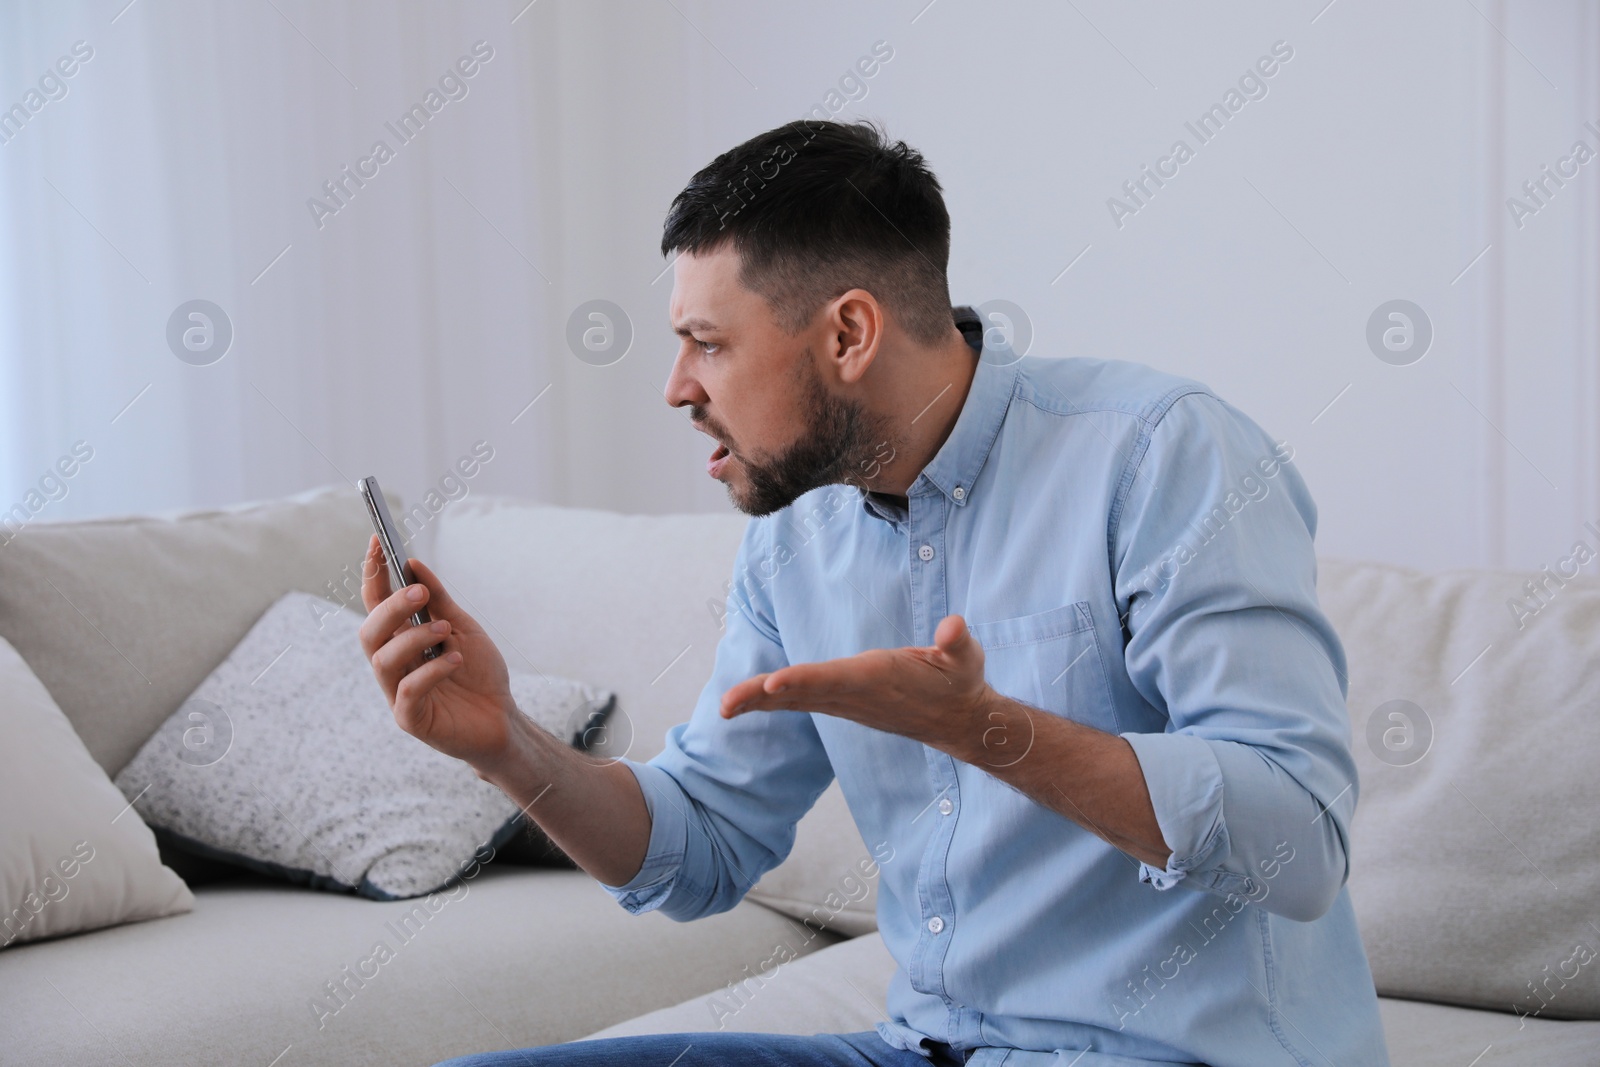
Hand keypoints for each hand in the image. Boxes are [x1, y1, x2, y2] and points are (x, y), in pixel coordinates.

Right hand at [358, 535, 515, 769]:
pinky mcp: (411, 720)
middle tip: (418, 592)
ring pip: (383, 661)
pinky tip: (455, 661)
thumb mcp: (462, 628)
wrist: (503, 718)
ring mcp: (398, 693)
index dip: (372, 574)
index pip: (375, 604)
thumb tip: (413, 563)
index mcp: (400, 640)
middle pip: (370, 631)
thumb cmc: (479, 673)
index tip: (377, 541)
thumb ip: (438, 600)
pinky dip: (430, 672)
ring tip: (444, 630)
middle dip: (391, 607)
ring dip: (413, 638)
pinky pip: (407, 693)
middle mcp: (393, 665)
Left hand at [720, 614, 997, 756]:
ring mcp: (846, 702)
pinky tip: (748, 699)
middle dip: (761, 697)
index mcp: (877, 679)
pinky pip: (800, 700)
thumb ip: (958, 642)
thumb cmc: (959, 680)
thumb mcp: (966, 658)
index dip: (802, 681)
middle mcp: (855, 694)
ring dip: (757, 701)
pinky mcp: (843, 703)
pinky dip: (771, 700)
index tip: (772, 684)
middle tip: (725, 705)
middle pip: (800, 694)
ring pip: (794, 700)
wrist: (958, 720)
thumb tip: (954, 627)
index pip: (833, 680)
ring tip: (724, 706)